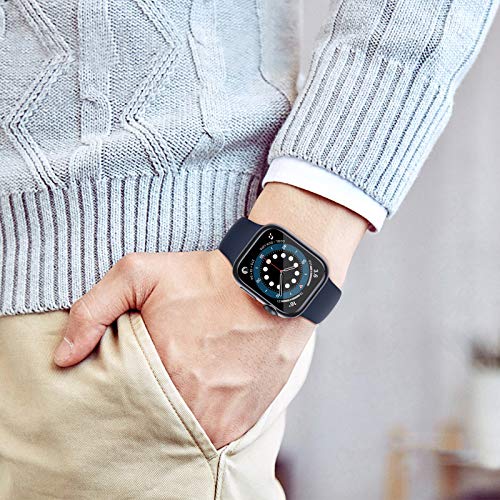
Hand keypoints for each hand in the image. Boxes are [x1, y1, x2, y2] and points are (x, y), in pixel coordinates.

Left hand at [53, 249, 312, 447]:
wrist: (272, 280)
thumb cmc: (206, 277)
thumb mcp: (139, 274)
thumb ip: (93, 311)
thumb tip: (62, 356)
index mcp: (163, 374)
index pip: (121, 410)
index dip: (122, 396)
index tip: (129, 381)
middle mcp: (196, 406)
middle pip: (154, 425)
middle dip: (150, 407)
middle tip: (162, 378)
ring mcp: (226, 418)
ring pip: (187, 435)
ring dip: (182, 416)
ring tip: (188, 384)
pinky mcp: (249, 420)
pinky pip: (218, 435)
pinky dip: (209, 419)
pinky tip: (211, 389)